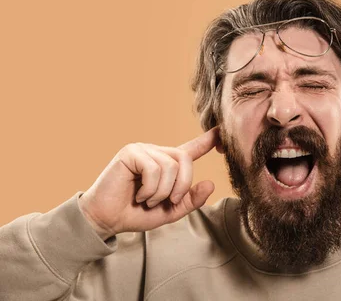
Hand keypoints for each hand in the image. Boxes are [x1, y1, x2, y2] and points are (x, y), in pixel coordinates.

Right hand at [79, 127, 220, 239]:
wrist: (106, 220)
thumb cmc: (136, 213)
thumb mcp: (170, 211)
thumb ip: (190, 200)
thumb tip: (210, 184)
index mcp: (168, 164)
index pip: (192, 148)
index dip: (209, 140)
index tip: (222, 132)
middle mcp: (157, 152)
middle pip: (185, 160)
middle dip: (181, 185)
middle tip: (168, 201)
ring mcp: (143, 150)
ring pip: (170, 166)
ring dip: (162, 191)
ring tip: (148, 199)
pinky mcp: (130, 153)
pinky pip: (153, 169)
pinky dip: (150, 188)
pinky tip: (140, 195)